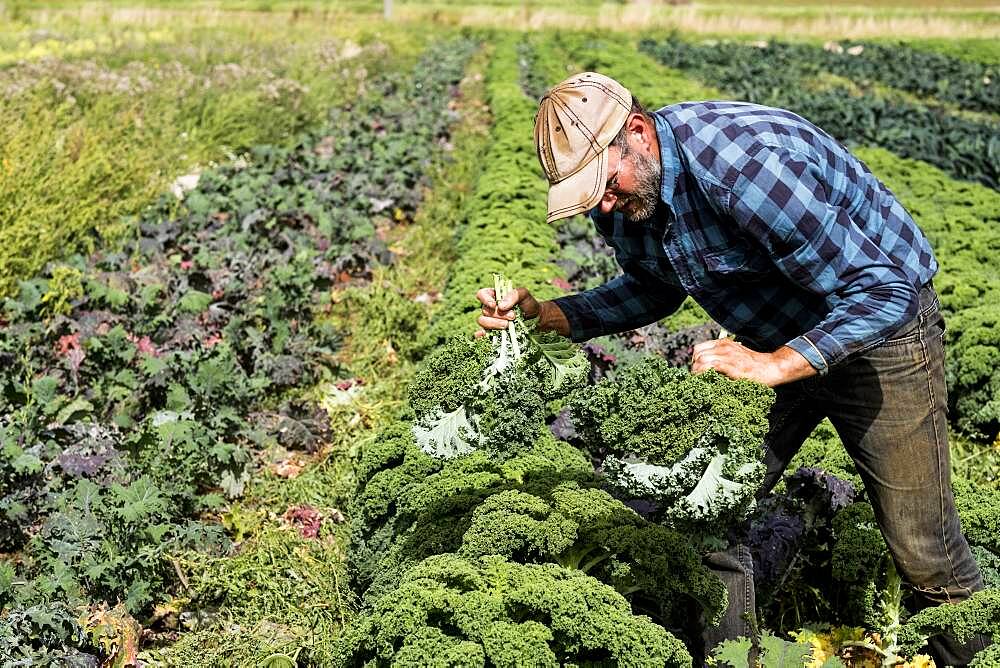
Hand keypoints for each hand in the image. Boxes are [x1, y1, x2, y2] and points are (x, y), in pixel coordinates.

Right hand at [475, 286, 539, 336]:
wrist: (535, 321)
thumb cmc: (528, 305)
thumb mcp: (525, 295)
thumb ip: (514, 295)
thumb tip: (501, 306)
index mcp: (495, 296)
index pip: (482, 294)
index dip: (485, 299)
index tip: (494, 305)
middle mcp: (490, 309)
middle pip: (485, 310)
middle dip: (498, 314)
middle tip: (513, 316)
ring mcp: (489, 321)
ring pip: (482, 321)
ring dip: (494, 324)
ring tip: (507, 326)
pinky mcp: (491, 333)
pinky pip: (481, 334)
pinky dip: (482, 335)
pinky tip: (488, 335)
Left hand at [691, 340, 815, 386]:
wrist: (771, 368)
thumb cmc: (754, 366)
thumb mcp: (736, 355)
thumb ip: (722, 358)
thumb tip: (706, 369)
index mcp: (724, 343)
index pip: (699, 348)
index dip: (694, 361)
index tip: (696, 372)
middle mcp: (724, 347)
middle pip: (698, 354)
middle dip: (693, 367)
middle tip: (697, 379)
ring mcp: (728, 356)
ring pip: (701, 360)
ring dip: (697, 372)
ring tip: (700, 382)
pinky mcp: (732, 366)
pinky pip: (711, 367)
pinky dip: (704, 374)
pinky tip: (706, 382)